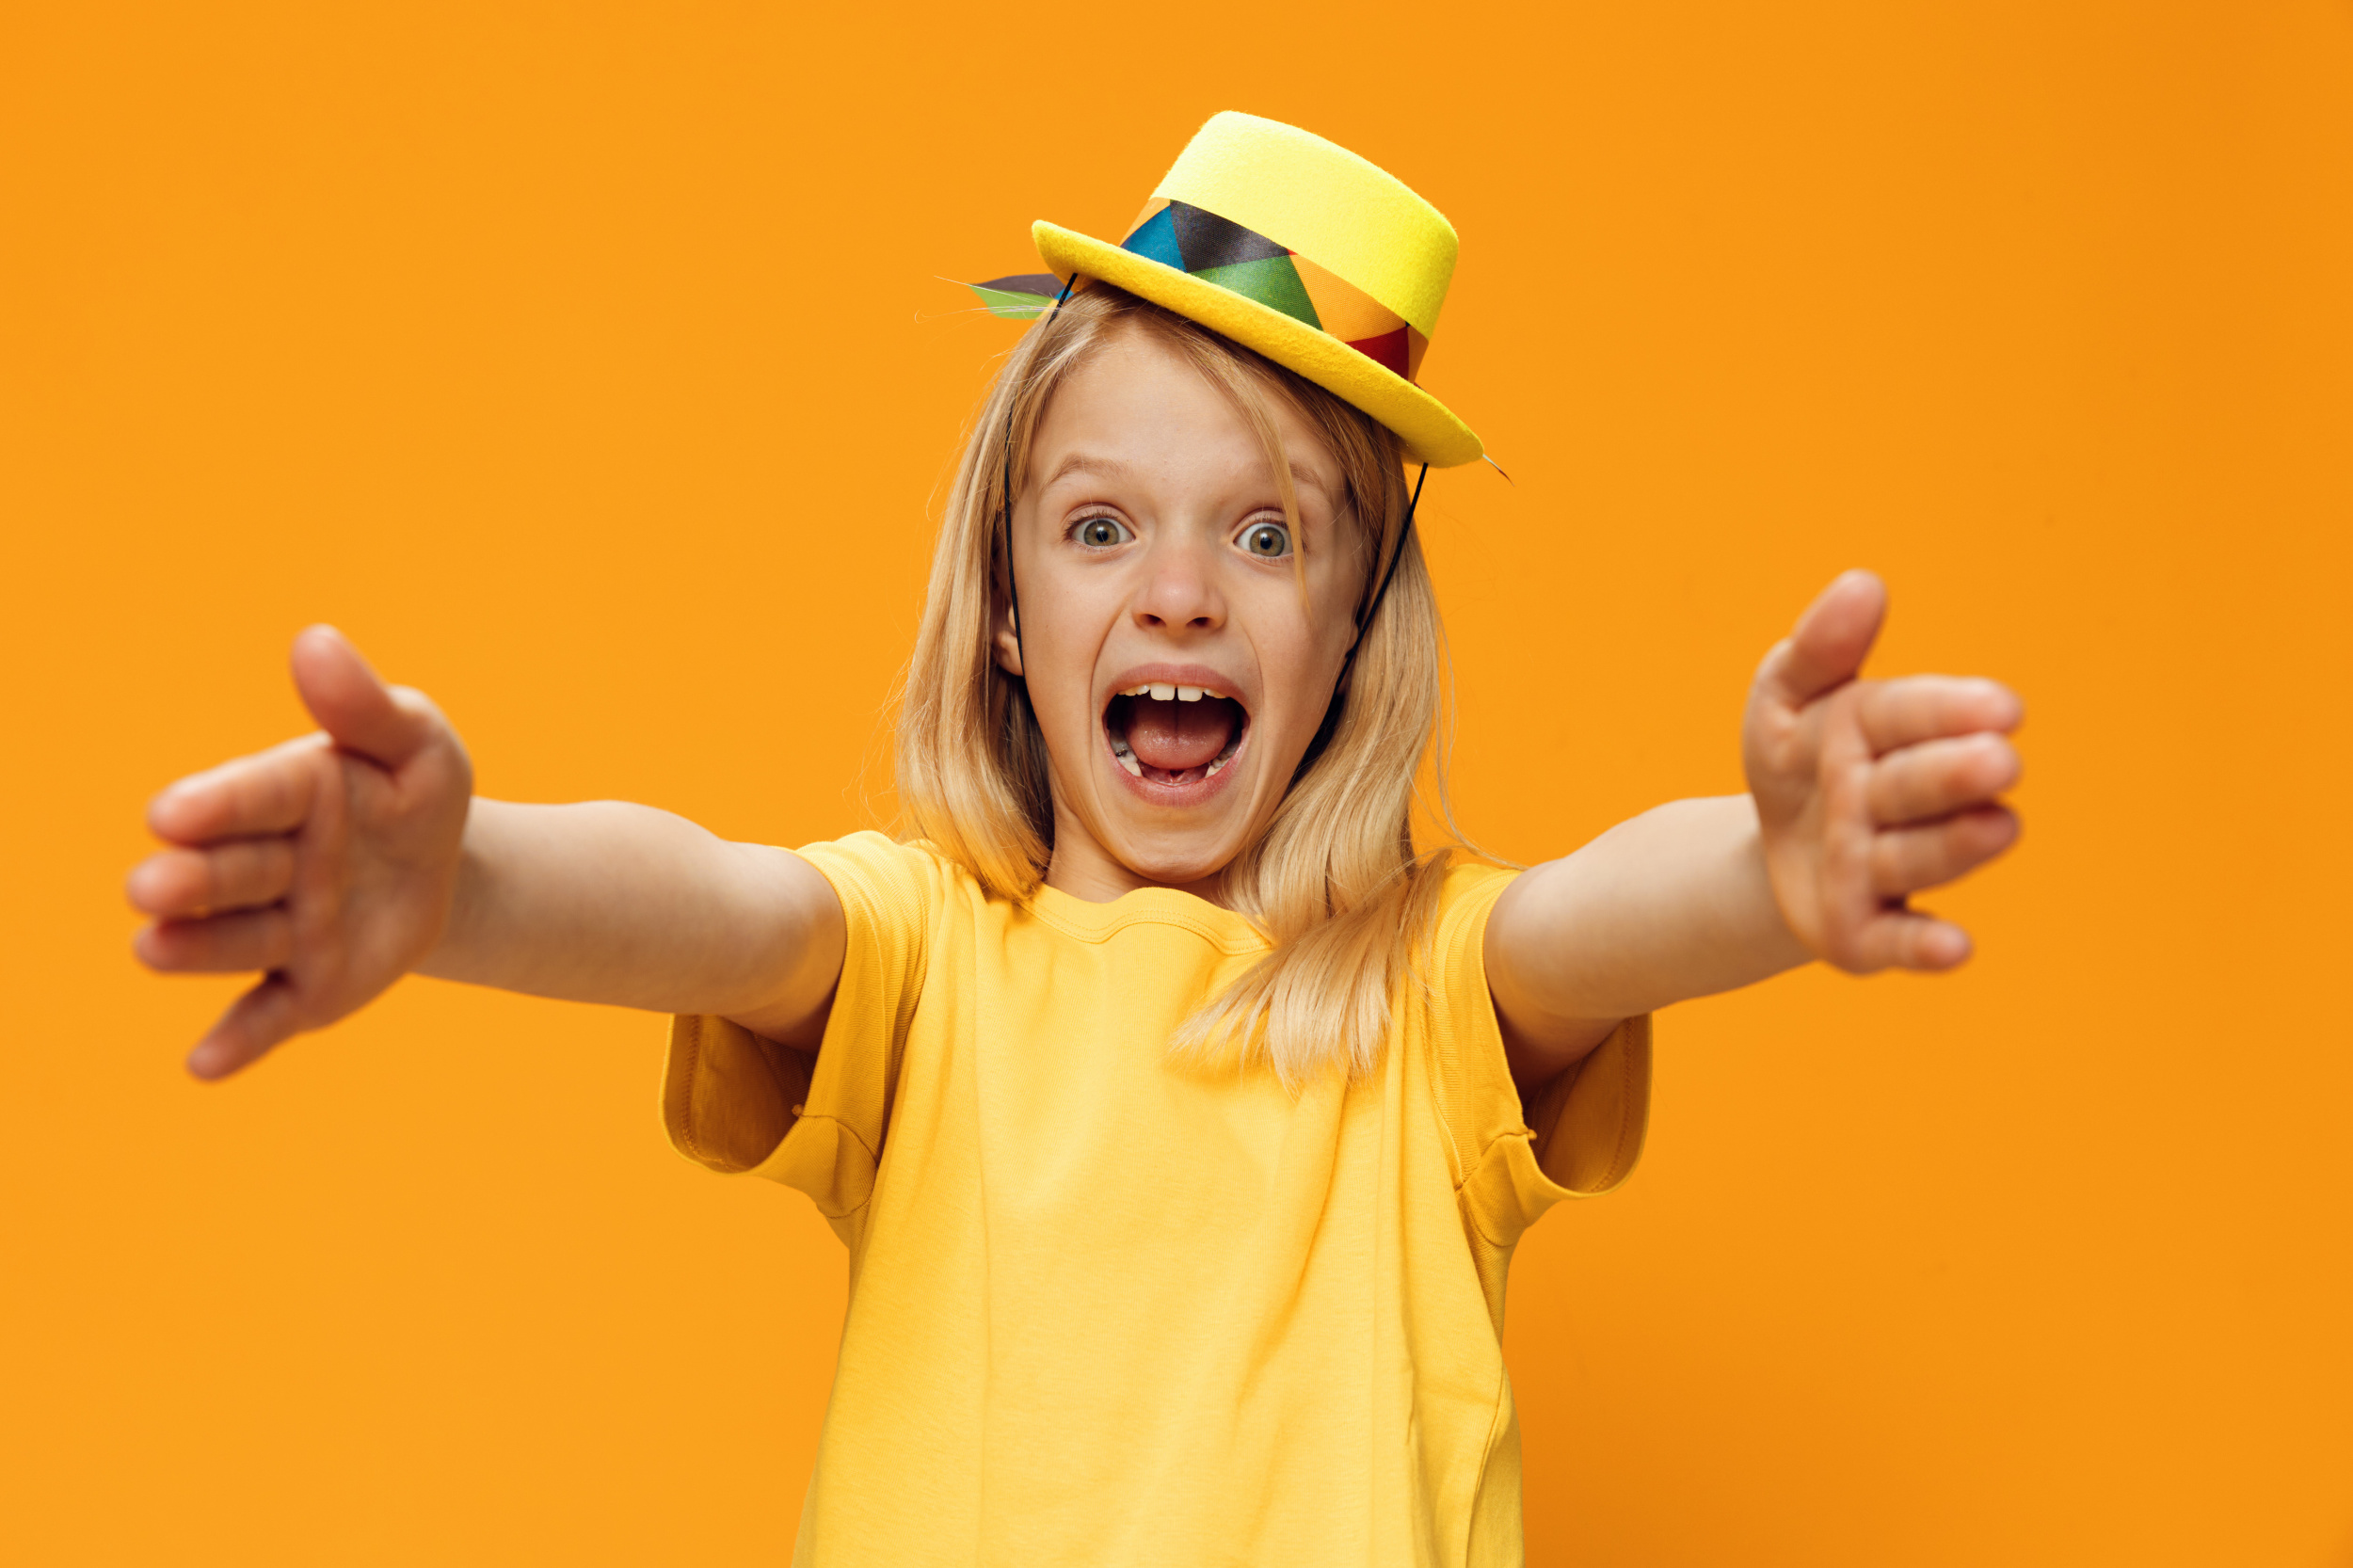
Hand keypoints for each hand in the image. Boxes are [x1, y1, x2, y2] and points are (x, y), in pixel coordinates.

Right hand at [127, 627, 473, 1077]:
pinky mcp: (300, 989)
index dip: (216, 804)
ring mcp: (278, 929)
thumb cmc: (416, 792)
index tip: (173, 812)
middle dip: (190, 880)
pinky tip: (203, 1066)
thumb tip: (315, 641)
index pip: (251, 796)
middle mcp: (266, 863)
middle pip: (226, 872)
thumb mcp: (416, 744)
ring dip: (196, 949)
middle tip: (155, 887)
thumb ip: (366, 705)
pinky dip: (236, 1040)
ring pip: (234, 942)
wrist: (447, 872)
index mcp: (287, 793)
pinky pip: (265, 1016)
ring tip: (156, 949)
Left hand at [1744, 571, 2021, 972]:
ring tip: (1992, 827)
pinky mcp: (1869, 931)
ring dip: (1953, 845)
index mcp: (1879, 731)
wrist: (1773, 847)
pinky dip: (1927, 946)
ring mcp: (1885, 868)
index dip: (1952, 709)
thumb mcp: (1783, 698)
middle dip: (1956, 772)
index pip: (1913, 713)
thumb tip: (1864, 582)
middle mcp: (1894, 801)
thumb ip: (1819, 647)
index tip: (2001, 705)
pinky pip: (1901, 939)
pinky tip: (1954, 948)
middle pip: (1922, 783)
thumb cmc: (1795, 759)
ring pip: (1918, 854)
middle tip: (1996, 761)